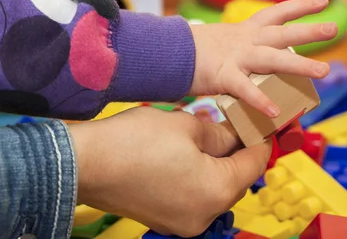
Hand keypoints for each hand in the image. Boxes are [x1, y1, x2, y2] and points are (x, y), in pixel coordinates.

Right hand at [70, 107, 270, 236]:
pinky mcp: (164, 219)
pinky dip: (197, 175)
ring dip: (215, 163)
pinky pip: (193, 196)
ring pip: (213, 188)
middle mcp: (204, 215)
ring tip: (205, 134)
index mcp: (216, 191)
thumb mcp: (187, 127)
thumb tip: (234, 136)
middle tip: (232, 125)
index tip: (262, 125)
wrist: (84, 163)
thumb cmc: (134, 142)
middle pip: (234, 180)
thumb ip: (220, 134)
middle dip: (236, 152)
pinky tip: (187, 152)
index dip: (260, 140)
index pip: (253, 164)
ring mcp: (183, 222)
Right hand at [189, 0, 337, 117]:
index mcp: (246, 30)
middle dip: (309, 30)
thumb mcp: (224, 42)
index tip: (323, 2)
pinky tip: (276, 113)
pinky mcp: (223, 76)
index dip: (301, 6)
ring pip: (273, 59)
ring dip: (299, 64)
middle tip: (333, 28)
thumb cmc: (195, 51)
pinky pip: (245, 90)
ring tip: (323, 71)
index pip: (278, 12)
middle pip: (283, 32)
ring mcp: (236, 57)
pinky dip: (260, 101)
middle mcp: (245, 40)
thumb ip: (243, 50)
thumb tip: (255, 62)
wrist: (166, 53)